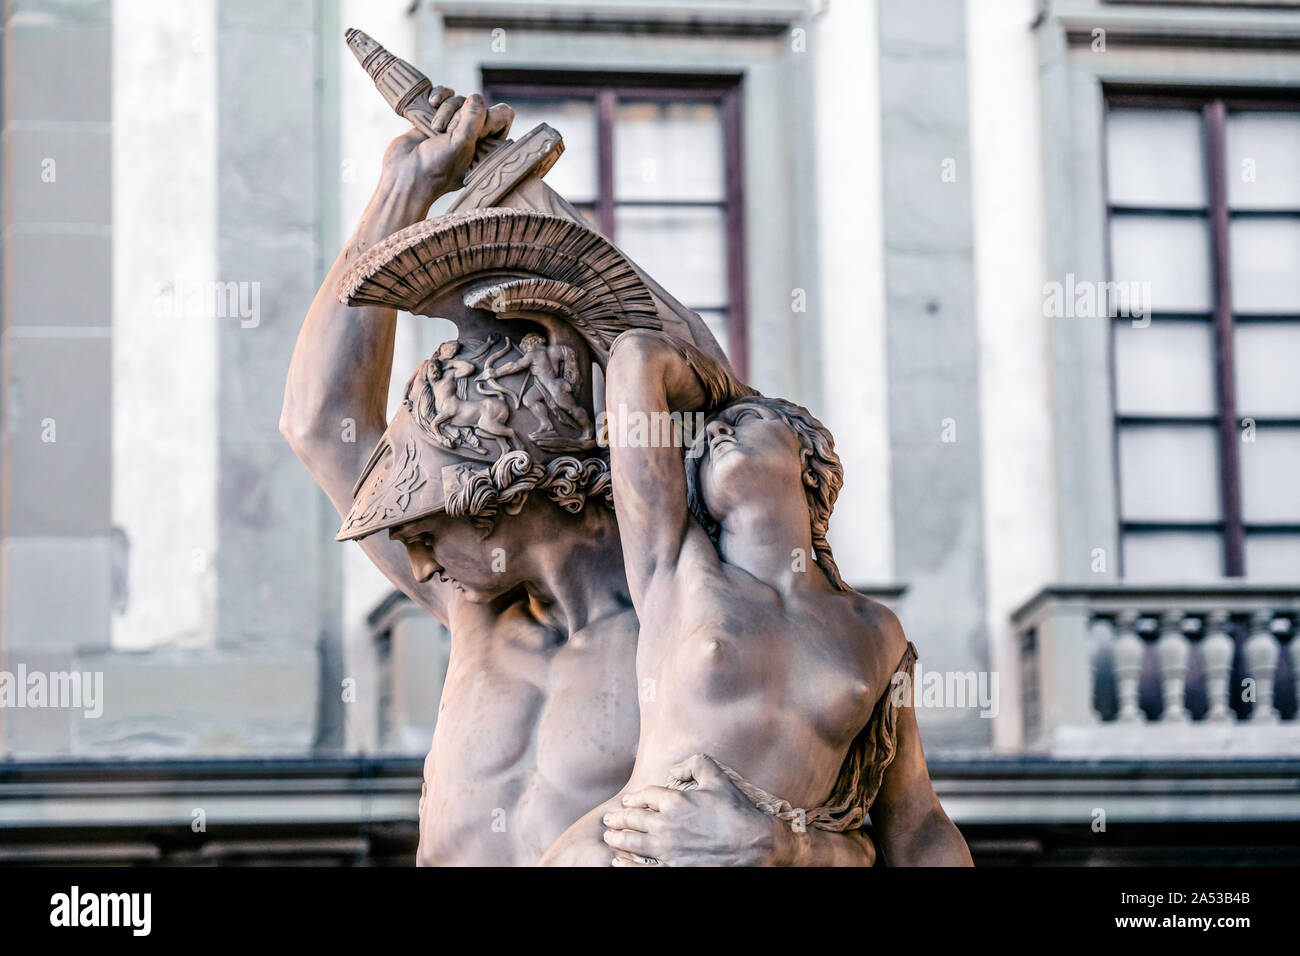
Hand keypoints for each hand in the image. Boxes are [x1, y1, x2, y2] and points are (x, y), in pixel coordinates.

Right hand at [380, 91, 513, 205]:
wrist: (404, 174)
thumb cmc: (436, 167)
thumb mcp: (462, 144)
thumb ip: (474, 119)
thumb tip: (476, 97)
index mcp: (487, 145)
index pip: (502, 116)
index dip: (488, 116)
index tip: (472, 131)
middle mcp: (473, 135)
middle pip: (477, 105)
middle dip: (460, 114)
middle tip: (446, 133)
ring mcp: (453, 127)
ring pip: (459, 100)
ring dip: (446, 107)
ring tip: (435, 128)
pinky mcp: (435, 117)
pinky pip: (444, 95)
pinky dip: (438, 96)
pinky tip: (430, 103)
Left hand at [602, 753, 782, 866]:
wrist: (754, 846)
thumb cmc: (736, 811)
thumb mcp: (718, 778)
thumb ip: (695, 764)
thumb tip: (674, 768)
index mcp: (674, 801)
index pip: (644, 796)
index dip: (633, 799)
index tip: (627, 802)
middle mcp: (665, 825)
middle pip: (632, 820)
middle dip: (618, 819)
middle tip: (609, 820)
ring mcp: (667, 850)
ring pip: (631, 843)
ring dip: (617, 839)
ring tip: (610, 838)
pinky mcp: (672, 869)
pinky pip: (640, 868)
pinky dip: (626, 865)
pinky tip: (619, 862)